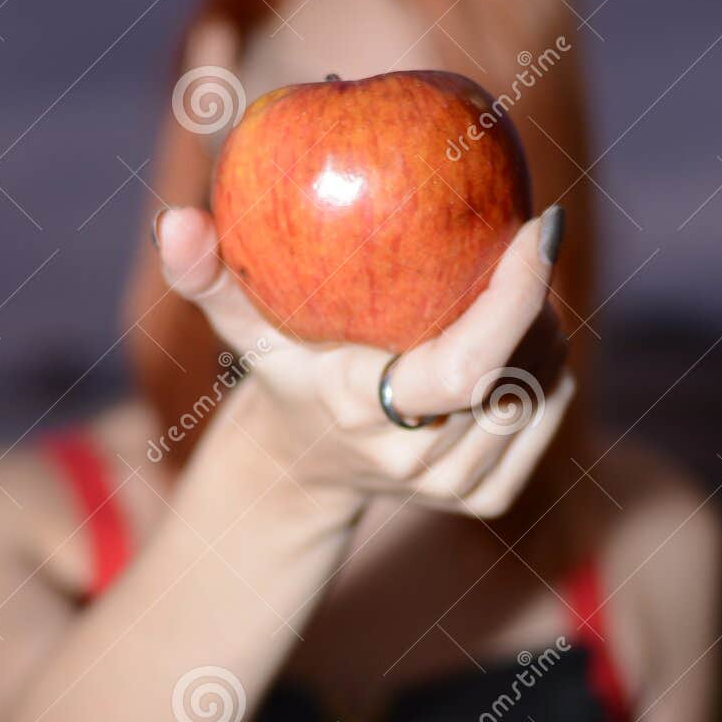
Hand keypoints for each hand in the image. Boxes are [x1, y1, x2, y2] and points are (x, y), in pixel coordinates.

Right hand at [153, 205, 573, 519]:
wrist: (305, 466)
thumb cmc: (284, 369)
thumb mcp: (242, 324)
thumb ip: (204, 276)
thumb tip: (174, 223)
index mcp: (364, 411)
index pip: (469, 365)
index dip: (516, 296)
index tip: (537, 225)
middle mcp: (418, 461)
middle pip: (517, 372)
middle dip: (536, 300)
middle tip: (529, 240)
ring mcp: (456, 487)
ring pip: (541, 390)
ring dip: (546, 328)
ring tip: (518, 284)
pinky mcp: (488, 498)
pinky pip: (546, 414)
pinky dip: (547, 366)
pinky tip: (524, 333)